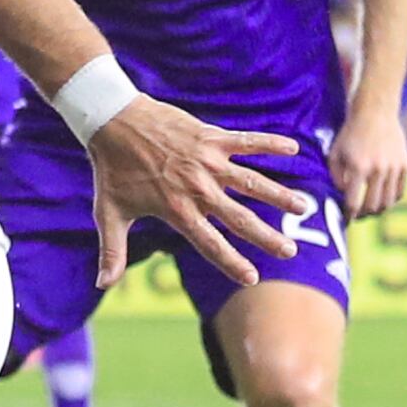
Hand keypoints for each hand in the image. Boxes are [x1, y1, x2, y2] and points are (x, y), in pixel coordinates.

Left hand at [84, 98, 306, 289]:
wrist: (112, 121)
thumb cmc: (111, 171)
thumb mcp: (109, 213)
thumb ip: (113, 252)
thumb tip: (103, 285)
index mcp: (177, 210)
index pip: (209, 243)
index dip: (230, 262)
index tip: (251, 278)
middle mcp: (197, 189)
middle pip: (239, 218)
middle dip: (265, 237)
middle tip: (290, 252)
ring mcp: (207, 162)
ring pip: (251, 182)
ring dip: (278, 195)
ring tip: (303, 207)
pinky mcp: (210, 137)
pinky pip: (246, 141)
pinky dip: (269, 144)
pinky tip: (293, 148)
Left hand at [333, 98, 406, 218]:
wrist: (375, 112)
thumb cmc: (350, 134)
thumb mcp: (335, 154)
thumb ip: (336, 179)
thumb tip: (343, 198)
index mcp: (358, 167)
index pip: (353, 203)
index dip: (348, 216)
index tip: (345, 220)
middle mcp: (379, 169)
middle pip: (373, 206)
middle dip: (363, 215)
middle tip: (357, 216)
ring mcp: (395, 168)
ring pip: (388, 202)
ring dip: (378, 210)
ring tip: (370, 210)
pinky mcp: (406, 165)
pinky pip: (400, 192)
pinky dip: (391, 200)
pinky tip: (382, 198)